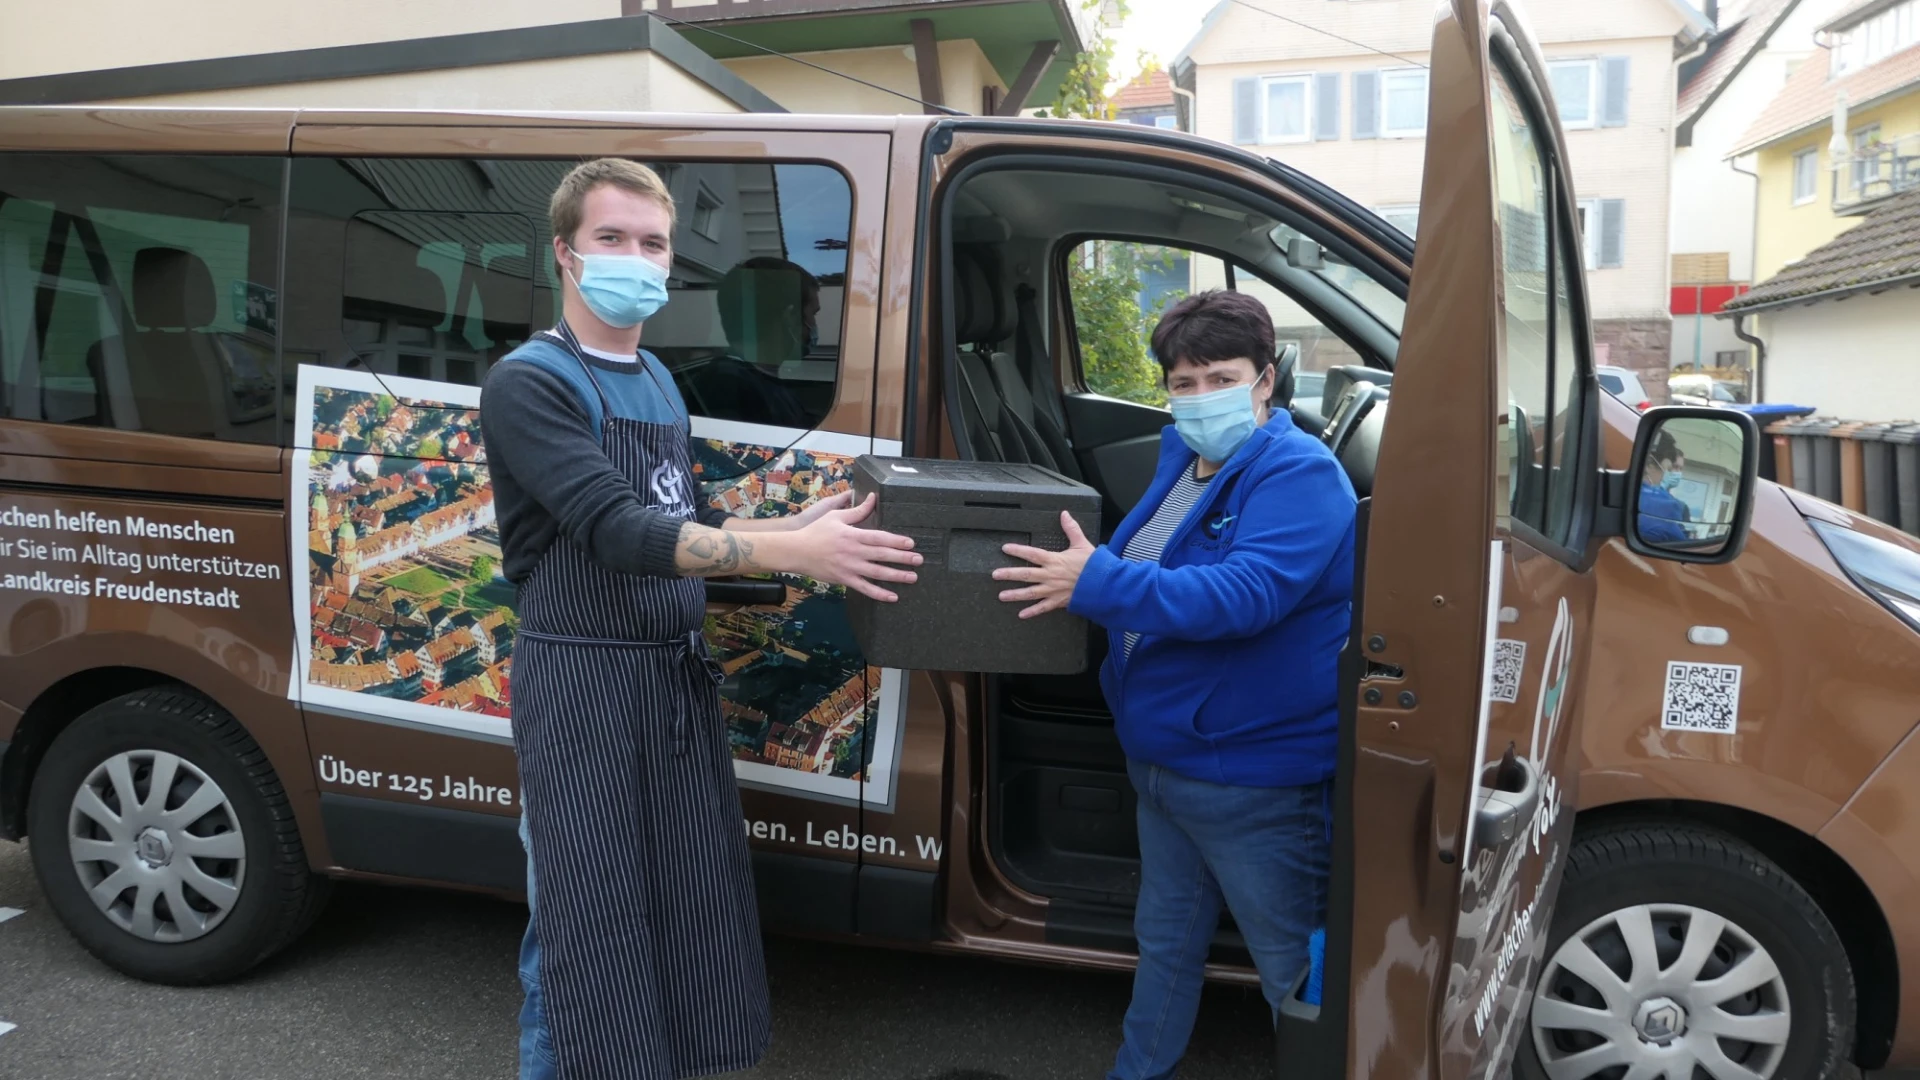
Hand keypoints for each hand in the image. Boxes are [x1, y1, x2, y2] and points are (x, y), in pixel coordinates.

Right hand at [787, 493, 920, 601]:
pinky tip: (893, 597)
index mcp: (853, 535)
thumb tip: (873, 497)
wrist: (797, 551)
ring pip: (877, 573)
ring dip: (896, 576)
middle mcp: (854, 552)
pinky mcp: (845, 579)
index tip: (911, 543)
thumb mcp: (836, 516)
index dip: (896, 541)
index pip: (879, 538)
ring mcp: (850, 567)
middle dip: (902, 558)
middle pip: (882, 555)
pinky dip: (879, 594)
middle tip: (919, 560)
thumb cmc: (816, 531)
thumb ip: (858, 510)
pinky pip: (865, 588)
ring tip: (912, 577)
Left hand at [994, 511, 1093, 618]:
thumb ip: (1071, 529)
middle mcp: (1050, 575)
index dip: (1018, 550)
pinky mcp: (1059, 602)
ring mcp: (1053, 590)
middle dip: (1009, 574)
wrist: (1105, 584)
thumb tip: (1064, 513)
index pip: (1032, 554)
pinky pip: (1043, 608)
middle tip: (994, 574)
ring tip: (1001, 596)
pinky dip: (1032, 612)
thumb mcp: (1082, 544)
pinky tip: (1021, 615)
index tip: (1005, 548)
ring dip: (1015, 595)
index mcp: (1054, 560)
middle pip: (1025, 574)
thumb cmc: (1094, 564)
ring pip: (1030, 593)